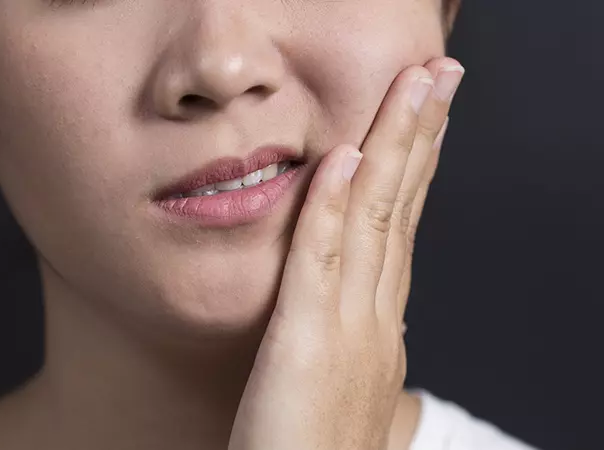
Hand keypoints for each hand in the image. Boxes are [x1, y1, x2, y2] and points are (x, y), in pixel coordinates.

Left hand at [229, 57, 463, 449]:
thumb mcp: (349, 400)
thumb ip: (372, 366)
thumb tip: (402, 367)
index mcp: (380, 328)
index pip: (403, 229)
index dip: (419, 167)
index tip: (427, 116)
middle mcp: (378, 320)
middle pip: (402, 210)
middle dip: (423, 136)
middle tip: (440, 74)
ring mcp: (351, 329)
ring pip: (377, 221)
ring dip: (396, 148)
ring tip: (414, 87)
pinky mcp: (310, 345)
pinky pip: (322, 263)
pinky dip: (335, 208)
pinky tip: (348, 158)